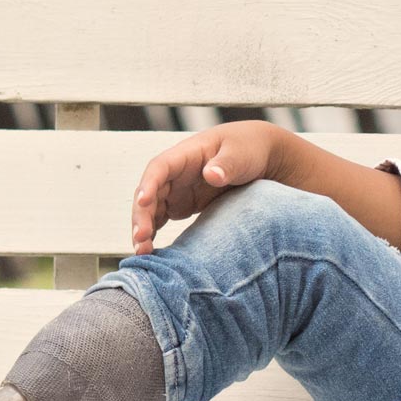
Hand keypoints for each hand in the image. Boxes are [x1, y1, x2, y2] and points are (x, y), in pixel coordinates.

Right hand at [130, 121, 282, 254]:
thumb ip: (227, 164)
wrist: (260, 156)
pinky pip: (159, 219)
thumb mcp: (241, 153)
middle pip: (149, 192)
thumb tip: (211, 174)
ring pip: (150, 209)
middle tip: (140, 238)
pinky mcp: (181, 205)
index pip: (160, 167)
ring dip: (143, 229)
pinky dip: (152, 234)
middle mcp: (175, 173)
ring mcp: (176, 190)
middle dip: (141, 215)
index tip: (143, 201)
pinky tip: (149, 253)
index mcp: (186, 154)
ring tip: (142, 253)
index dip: (149, 183)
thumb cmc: (248, 148)